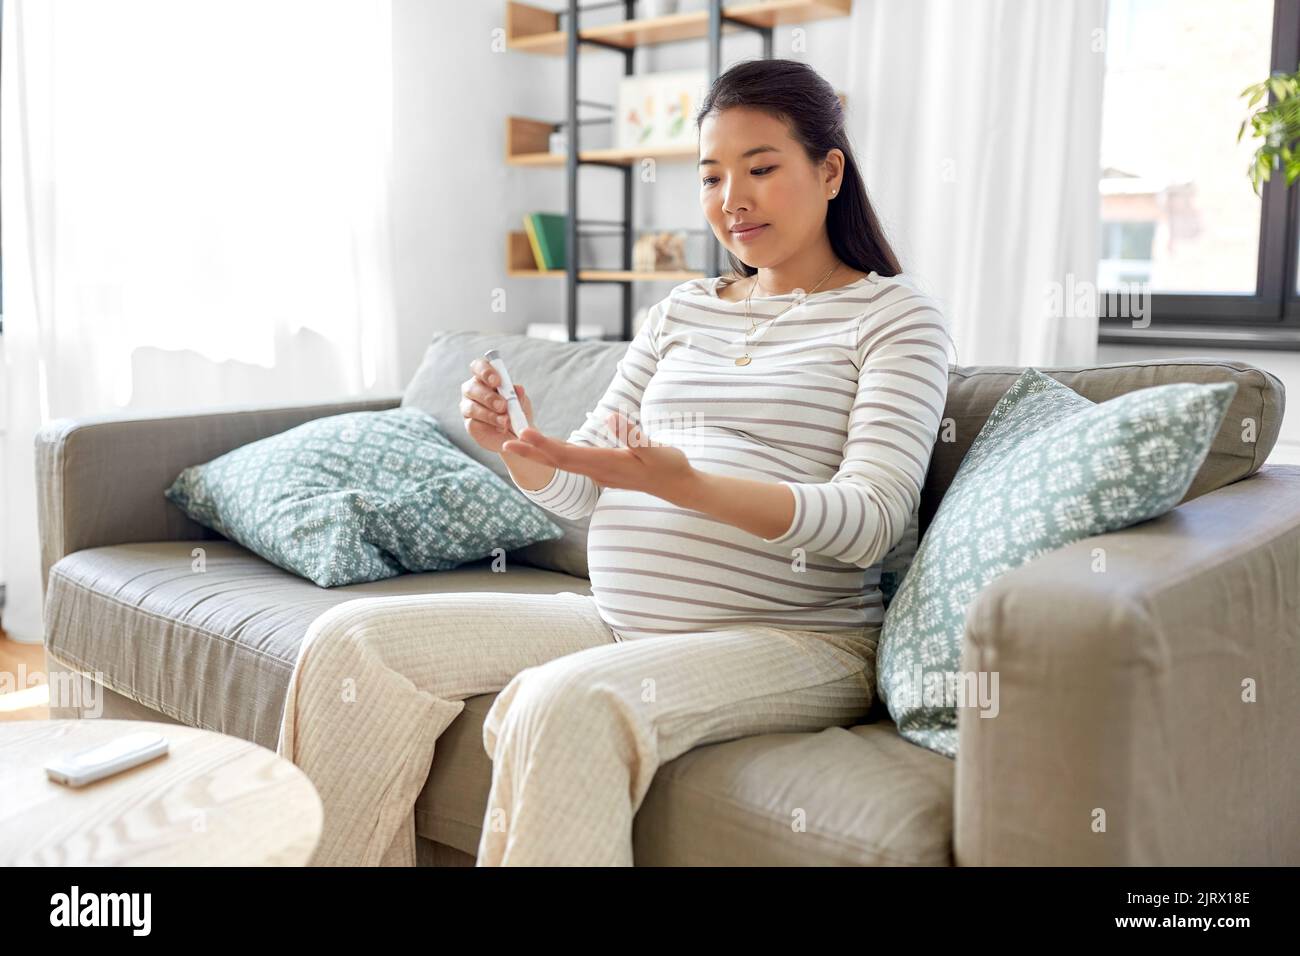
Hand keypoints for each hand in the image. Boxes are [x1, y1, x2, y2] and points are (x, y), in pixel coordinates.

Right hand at [460, 357, 536, 453]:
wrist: (518, 433)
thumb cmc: (516, 411)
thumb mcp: (521, 401)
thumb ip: (518, 395)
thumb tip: (518, 389)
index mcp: (485, 377)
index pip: (478, 366)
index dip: (485, 371)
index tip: (497, 381)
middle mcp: (473, 389)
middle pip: (471, 387)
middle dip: (488, 397)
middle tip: (503, 406)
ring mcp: (468, 407)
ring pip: (471, 407)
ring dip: (490, 414)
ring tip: (505, 421)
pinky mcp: (469, 424)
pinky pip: (474, 423)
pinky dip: (489, 425)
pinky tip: (501, 428)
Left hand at [502, 411, 697, 503]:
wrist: (678, 486)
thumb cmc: (669, 466)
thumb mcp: (655, 449)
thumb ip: (633, 435)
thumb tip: (612, 418)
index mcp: (606, 464)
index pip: (568, 455)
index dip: (544, 445)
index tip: (525, 435)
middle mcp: (597, 471)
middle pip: (558, 462)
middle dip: (531, 452)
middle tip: (505, 443)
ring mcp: (599, 473)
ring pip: (563, 463)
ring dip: (539, 454)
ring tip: (517, 443)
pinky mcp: (602, 470)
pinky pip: (571, 462)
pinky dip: (553, 453)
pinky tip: (546, 448)